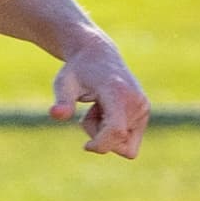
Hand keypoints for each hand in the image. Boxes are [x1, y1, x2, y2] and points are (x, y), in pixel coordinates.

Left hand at [51, 34, 149, 157]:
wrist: (98, 55)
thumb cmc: (77, 71)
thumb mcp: (64, 84)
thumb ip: (62, 101)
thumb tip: (55, 114)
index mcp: (118, 93)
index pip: (115, 131)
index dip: (100, 144)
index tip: (86, 146)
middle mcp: (137, 101)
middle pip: (120, 142)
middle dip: (100, 136)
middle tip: (91, 112)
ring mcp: (143, 107)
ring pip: (126, 145)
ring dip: (107, 134)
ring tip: (100, 109)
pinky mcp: (144, 112)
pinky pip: (130, 140)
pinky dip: (116, 132)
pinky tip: (108, 112)